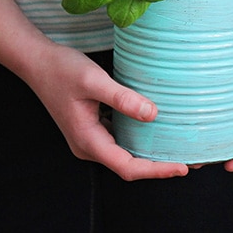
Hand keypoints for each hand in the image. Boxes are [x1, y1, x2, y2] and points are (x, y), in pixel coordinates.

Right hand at [27, 42, 188, 180]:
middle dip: (160, 166)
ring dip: (153, 154)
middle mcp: (90, 145)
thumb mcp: (93, 81)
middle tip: (193, 161)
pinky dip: (143, 140)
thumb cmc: (62, 69)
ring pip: (127, 154)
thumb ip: (122, 99)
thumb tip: (153, 114)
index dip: (156, 170)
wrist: (38, 61)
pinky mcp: (96, 127)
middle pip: (130, 165)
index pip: (127, 167)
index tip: (182, 168)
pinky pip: (123, 140)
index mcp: (88, 141)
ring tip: (183, 148)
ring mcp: (93, 138)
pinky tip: (161, 131)